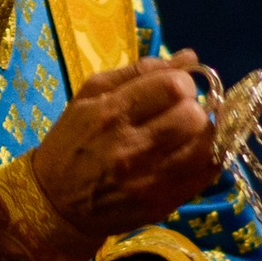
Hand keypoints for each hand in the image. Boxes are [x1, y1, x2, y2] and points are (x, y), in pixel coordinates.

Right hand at [28, 54, 218, 249]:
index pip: (174, 87)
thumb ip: (139, 72)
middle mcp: (132, 148)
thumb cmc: (70, 142)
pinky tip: (190, 154)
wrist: (54, 204)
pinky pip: (206, 175)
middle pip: (194, 117)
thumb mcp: (89, 95)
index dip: (182, 83)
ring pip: (206, 147)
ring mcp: (149, 180)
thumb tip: (188, 57)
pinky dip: (207, 159)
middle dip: (194, 108)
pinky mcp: (162, 203)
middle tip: (180, 113)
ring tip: (187, 134)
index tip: (173, 90)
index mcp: (111, 114)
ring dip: (203, 134)